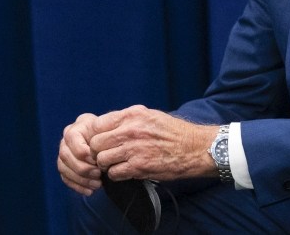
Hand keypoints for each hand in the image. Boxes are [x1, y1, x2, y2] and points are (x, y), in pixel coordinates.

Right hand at [58, 113, 102, 195]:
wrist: (108, 143)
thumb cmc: (110, 137)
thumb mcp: (109, 132)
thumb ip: (103, 139)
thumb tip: (98, 156)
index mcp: (77, 128)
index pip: (72, 138)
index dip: (83, 152)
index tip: (97, 161)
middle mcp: (66, 139)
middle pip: (65, 155)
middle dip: (82, 168)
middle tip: (98, 175)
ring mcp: (63, 153)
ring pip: (63, 168)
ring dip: (81, 179)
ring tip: (97, 185)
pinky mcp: (64, 166)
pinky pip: (65, 178)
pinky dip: (77, 186)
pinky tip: (90, 191)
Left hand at [89, 105, 216, 181]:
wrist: (194, 148)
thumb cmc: (172, 131)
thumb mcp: (149, 115)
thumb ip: (127, 118)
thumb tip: (106, 124)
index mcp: (131, 115)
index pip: (97, 124)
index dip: (96, 135)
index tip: (101, 141)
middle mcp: (130, 130)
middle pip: (95, 144)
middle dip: (98, 151)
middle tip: (105, 155)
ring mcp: (133, 149)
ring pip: (102, 160)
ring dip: (106, 165)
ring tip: (115, 164)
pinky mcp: (139, 167)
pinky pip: (114, 173)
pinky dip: (116, 175)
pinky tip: (124, 171)